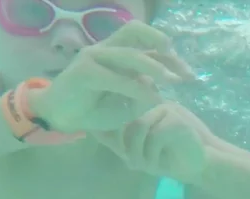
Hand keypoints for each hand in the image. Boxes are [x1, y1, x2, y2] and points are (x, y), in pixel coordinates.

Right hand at [33, 21, 193, 133]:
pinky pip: (116, 77)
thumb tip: (160, 87)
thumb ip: (143, 91)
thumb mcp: (126, 101)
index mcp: (117, 51)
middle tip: (183, 73)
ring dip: (154, 66)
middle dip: (164, 49)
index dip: (170, 54)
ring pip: (128, 53)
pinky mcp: (84, 72)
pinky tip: (152, 98)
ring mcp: (93, 57)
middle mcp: (106, 49)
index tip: (189, 74)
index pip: (146, 42)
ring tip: (171, 80)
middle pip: (136, 32)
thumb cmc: (94, 109)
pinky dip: (136, 88)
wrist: (60, 116)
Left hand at [91, 103, 209, 180]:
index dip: (121, 140)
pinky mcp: (177, 119)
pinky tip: (162, 163)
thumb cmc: (173, 160)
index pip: (123, 118)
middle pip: (128, 124)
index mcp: (147, 108)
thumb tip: (90, 129)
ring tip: (149, 166)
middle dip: (130, 149)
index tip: (132, 158)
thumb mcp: (140, 150)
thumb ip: (118, 141)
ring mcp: (168, 109)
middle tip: (139, 166)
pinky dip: (153, 154)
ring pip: (138, 129)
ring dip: (140, 153)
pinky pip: (154, 136)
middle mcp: (156, 104)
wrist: (203, 167)